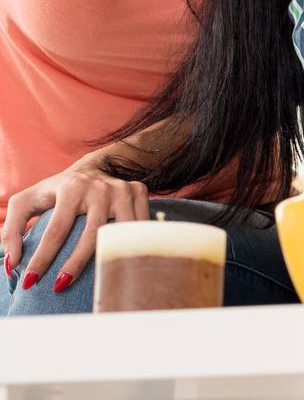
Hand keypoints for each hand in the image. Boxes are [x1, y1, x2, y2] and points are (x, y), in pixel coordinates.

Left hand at [2, 155, 149, 293]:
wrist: (95, 166)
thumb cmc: (56, 191)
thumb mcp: (27, 202)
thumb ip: (12, 230)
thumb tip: (12, 264)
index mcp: (71, 188)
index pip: (56, 230)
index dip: (42, 259)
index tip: (30, 282)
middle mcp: (100, 188)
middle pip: (91, 235)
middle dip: (75, 265)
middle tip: (59, 287)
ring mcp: (123, 190)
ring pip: (120, 233)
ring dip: (108, 259)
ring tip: (97, 280)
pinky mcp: (140, 192)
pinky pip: (139, 227)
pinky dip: (132, 246)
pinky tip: (122, 263)